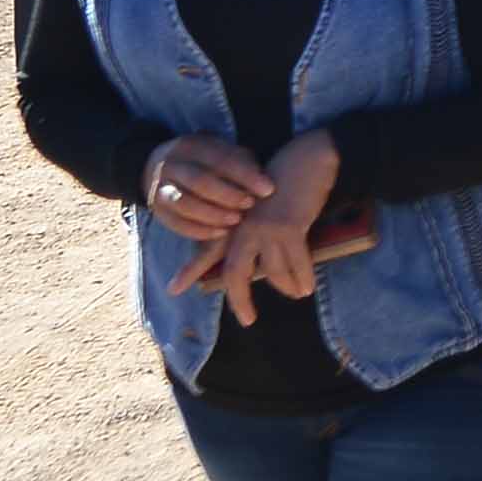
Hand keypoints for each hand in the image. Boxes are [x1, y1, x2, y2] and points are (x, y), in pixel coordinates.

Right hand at [142, 131, 271, 244]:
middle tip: (250, 204)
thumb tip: (264, 183)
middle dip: (229, 195)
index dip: (246, 175)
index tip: (268, 189)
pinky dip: (200, 230)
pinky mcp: (158, 210)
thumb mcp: (222, 153)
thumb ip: (242, 163)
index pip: (220, 159)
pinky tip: (221, 232)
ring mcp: (161, 188)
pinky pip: (177, 223)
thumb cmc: (206, 163)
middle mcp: (172, 164)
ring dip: (214, 214)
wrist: (160, 168)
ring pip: (185, 203)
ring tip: (236, 219)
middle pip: (200, 181)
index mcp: (191, 145)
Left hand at [180, 131, 350, 321]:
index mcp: (234, 221)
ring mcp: (264, 228)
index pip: (207, 249)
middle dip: (241, 300)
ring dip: (287, 286)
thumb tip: (255, 260)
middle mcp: (243, 226)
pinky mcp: (287, 228)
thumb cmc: (285, 182)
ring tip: (297, 293)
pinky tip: (307, 287)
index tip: (174, 289)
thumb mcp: (261, 206)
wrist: (306, 160)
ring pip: (273, 272)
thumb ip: (251, 230)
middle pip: (236, 273)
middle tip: (248, 320)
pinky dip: (304, 278)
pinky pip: (297, 265)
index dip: (190, 270)